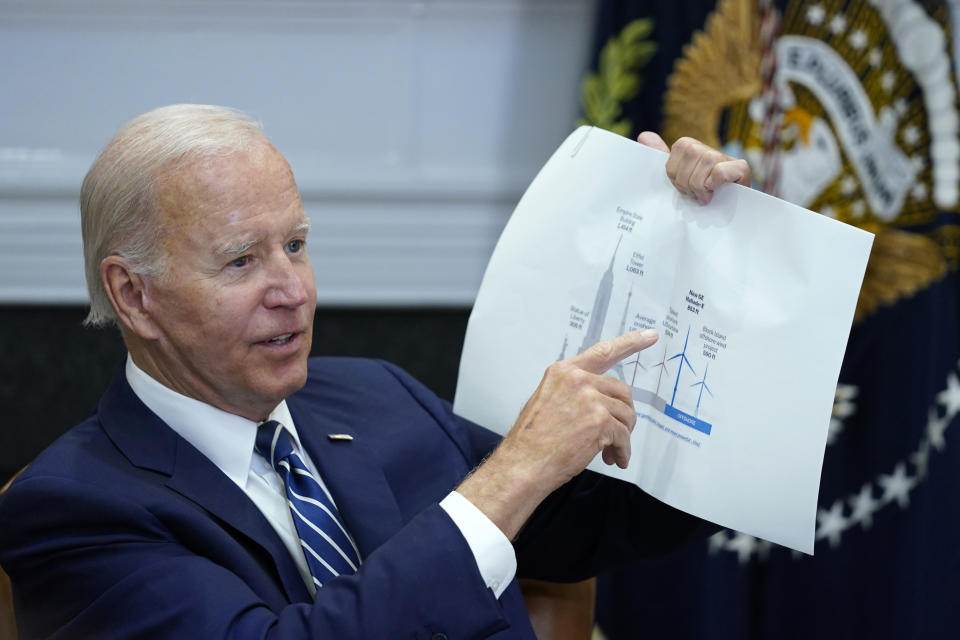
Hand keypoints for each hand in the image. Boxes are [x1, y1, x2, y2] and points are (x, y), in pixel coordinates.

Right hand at [457, 329, 658, 537]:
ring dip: (622, 436)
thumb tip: (602, 400)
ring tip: (610, 452)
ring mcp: (590, 398)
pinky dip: (622, 451)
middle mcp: (578, 379)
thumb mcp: (547, 401)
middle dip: (623, 415)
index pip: (603, 351)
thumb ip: (573, 392)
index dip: (630, 342)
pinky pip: (624, 436)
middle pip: (621, 391)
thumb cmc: (532, 440)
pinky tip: (614, 459)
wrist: (523, 464)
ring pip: (626, 415)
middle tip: (616, 435)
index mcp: (564, 371)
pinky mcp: (600, 420)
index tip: (650, 335)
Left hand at [637, 131, 750, 204]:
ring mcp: (727, 159)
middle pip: (691, 152)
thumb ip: (659, 158)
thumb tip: (644, 136)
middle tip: (693, 194)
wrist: (723, 219)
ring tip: (703, 197)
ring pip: (706, 160)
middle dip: (686, 180)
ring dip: (700, 185)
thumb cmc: (694, 200)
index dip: (675, 172)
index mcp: (692, 149)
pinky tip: (715, 192)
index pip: (677, 149)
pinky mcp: (741, 169)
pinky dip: (714, 183)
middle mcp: (710, 150)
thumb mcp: (675, 180)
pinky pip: (721, 170)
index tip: (682, 186)